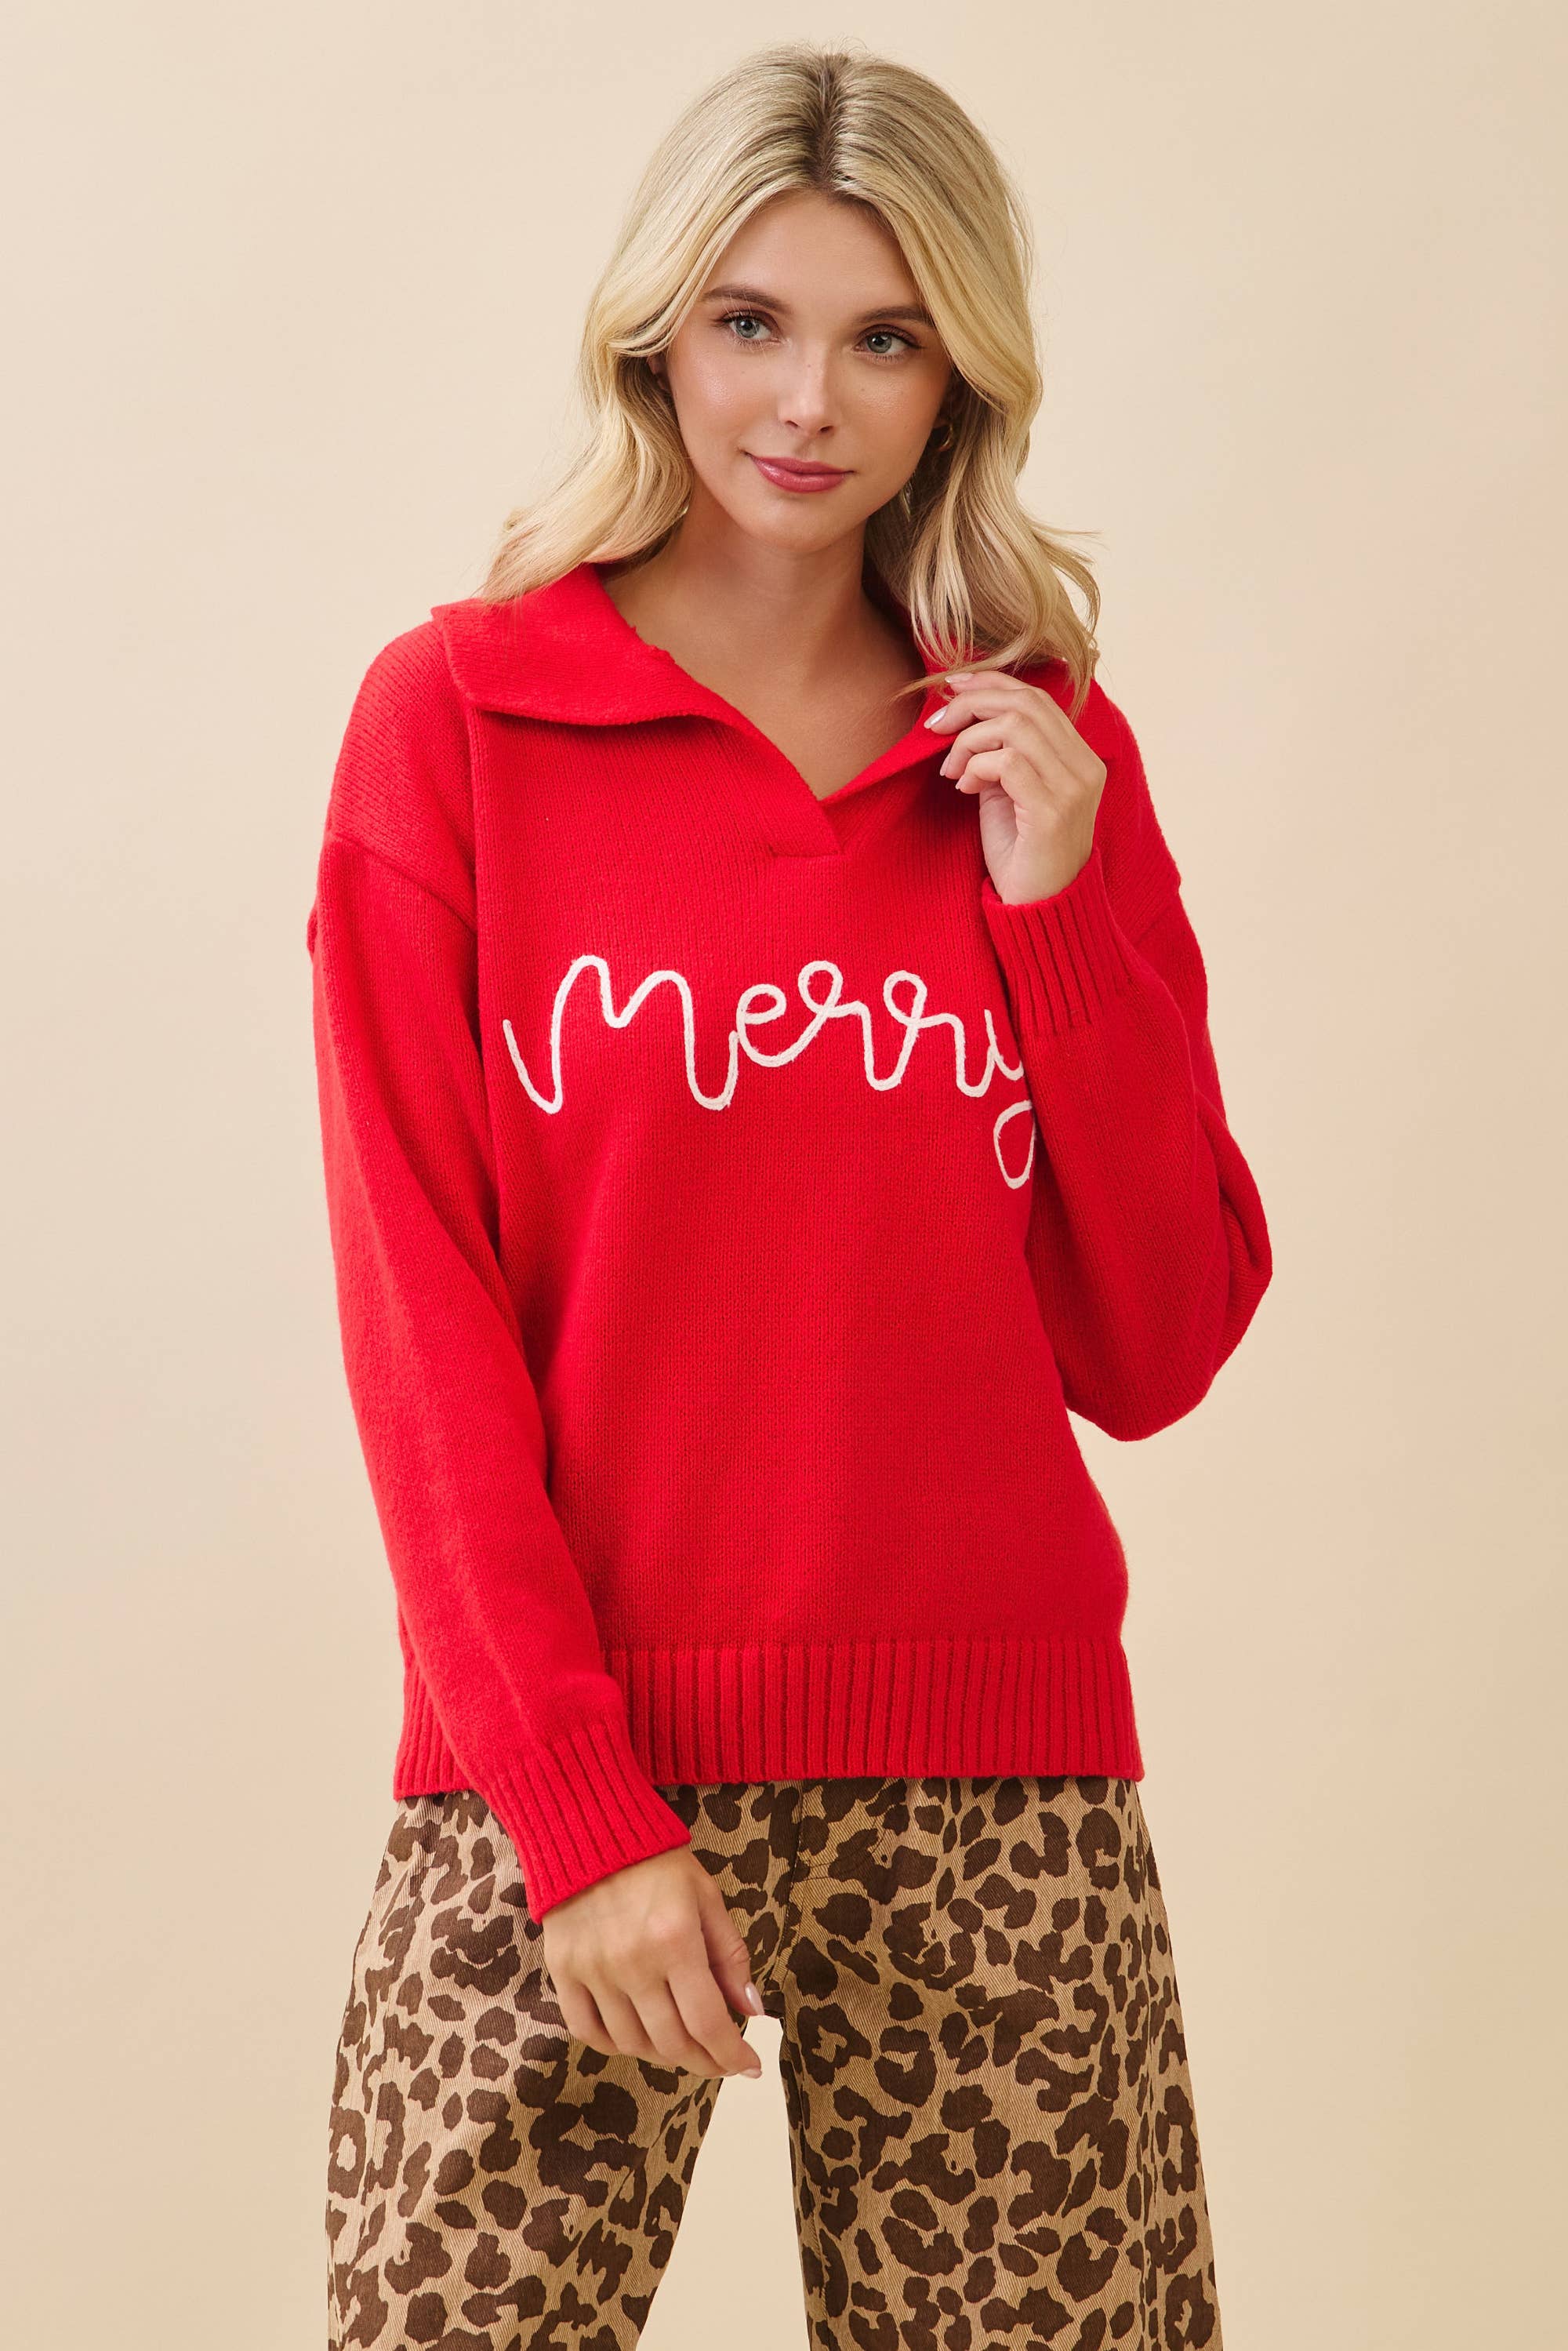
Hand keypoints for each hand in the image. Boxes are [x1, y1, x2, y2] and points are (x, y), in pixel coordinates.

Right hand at [541, 1845, 765, 2080]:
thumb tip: (750, 2010)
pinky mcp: (563, 1971)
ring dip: (665, 2054)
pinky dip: (616, 2044)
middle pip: (672, 2042)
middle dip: (705, 2061)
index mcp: (674, 1939)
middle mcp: (632, 1961)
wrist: (587, 1829)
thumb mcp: (706, 1896)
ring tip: (684, 2044)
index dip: (732, 2054)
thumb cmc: (655, 1862)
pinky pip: (589, 2030)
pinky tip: (637, 2036)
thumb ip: (729, 1956)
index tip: (749, 2065)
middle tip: (721, 2061)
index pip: (707, 2021)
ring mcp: (593, 1970)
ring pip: (632, 2043)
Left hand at [925, 668, 1106, 904]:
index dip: (991, 683)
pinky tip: (964, 790)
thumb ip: (999, 755)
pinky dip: (976, 768)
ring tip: (951, 771)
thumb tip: (963, 718)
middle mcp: (1084, 767)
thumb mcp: (1008, 794)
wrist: (1041, 912)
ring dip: (969, 742)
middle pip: (1025, 703)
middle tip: (936, 725)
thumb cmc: (1021, 856)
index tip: (951, 685)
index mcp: (1079, 758)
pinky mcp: (1053, 812)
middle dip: (971, 704)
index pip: (1037, 698)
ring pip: (1015, 727)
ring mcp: (1073, 789)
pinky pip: (1008, 763)